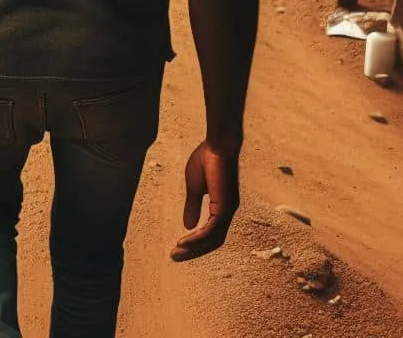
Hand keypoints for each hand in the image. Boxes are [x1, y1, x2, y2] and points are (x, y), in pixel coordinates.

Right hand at [170, 142, 239, 261]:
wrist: (218, 145)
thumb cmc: (208, 160)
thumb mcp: (195, 186)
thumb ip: (193, 206)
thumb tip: (188, 225)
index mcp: (221, 207)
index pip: (210, 233)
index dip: (195, 243)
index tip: (178, 248)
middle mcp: (227, 212)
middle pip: (212, 241)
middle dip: (193, 251)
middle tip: (174, 257)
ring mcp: (228, 210)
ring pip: (212, 239)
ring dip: (194, 248)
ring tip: (177, 252)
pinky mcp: (225, 207)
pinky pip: (211, 230)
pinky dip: (197, 238)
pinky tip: (185, 241)